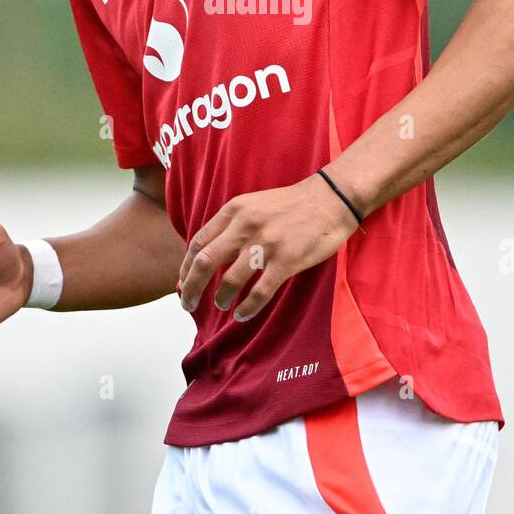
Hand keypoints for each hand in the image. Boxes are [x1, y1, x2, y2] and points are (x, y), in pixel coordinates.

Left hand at [176, 173, 359, 322]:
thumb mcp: (253, 204)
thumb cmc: (292, 204)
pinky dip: (247, 308)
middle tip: (187, 304)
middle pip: (205, 263)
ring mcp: (266, 244)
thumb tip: (208, 254)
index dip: (185, 267)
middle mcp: (245, 226)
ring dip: (221, 298)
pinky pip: (259, 292)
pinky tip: (243, 314)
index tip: (183, 283)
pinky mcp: (287, 261)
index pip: (198, 243)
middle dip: (190, 288)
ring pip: (230, 281)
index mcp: (234, 210)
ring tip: (222, 305)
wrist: (331, 198)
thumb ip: (231, 225)